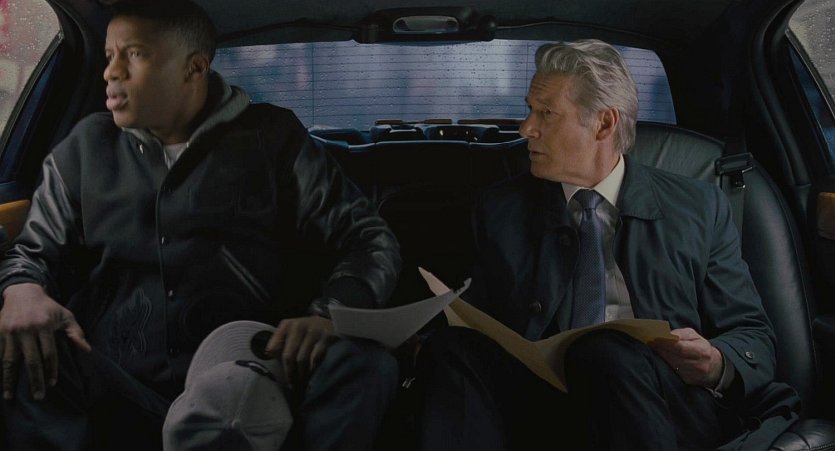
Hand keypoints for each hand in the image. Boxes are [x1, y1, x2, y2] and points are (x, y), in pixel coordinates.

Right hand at [0, 283, 90, 399]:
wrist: (23, 291)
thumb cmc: (48, 307)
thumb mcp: (65, 316)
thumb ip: (76, 332)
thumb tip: (87, 350)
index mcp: (44, 326)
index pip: (49, 353)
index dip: (51, 369)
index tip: (52, 384)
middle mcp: (27, 329)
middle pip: (31, 360)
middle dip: (35, 380)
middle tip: (38, 396)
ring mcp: (10, 332)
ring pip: (9, 360)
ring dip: (9, 380)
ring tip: (9, 396)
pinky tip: (0, 382)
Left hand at [265, 315, 335, 387]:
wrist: (329, 323)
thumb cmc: (306, 332)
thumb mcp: (291, 332)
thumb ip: (280, 343)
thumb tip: (270, 358)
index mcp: (286, 325)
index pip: (274, 347)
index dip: (276, 363)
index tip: (277, 375)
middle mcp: (298, 326)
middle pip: (288, 356)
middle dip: (289, 373)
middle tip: (291, 385)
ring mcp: (313, 331)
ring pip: (302, 359)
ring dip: (301, 374)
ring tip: (301, 382)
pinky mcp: (326, 337)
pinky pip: (316, 358)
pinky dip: (313, 368)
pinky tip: (312, 373)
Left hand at [648, 327, 722, 386]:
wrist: (713, 367)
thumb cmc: (700, 347)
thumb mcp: (695, 336)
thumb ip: (681, 334)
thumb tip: (668, 335)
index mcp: (702, 351)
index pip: (680, 347)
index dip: (666, 343)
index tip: (655, 339)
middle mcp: (699, 364)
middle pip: (674, 358)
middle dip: (661, 350)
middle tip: (651, 344)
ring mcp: (693, 375)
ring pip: (672, 366)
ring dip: (661, 358)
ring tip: (654, 350)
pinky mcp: (687, 381)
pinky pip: (672, 372)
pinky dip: (665, 365)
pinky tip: (660, 359)